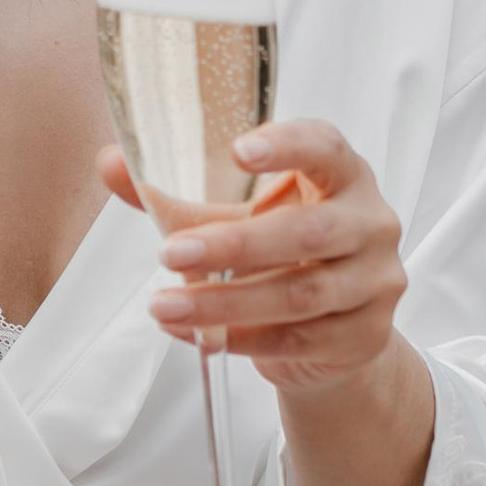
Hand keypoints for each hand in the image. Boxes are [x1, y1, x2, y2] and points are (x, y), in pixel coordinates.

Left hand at [106, 117, 408, 395]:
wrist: (330, 332)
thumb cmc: (281, 252)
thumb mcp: (235, 216)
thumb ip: (177, 193)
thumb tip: (110, 163)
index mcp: (343, 175)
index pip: (325, 147)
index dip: (287, 145)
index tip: (237, 150)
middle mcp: (371, 222)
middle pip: (310, 232)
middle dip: (236, 244)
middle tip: (169, 252)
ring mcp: (375, 282)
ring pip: (300, 295)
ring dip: (225, 303)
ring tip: (164, 306)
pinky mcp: (365, 336)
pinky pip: (298, 340)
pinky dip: (242, 339)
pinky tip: (197, 336)